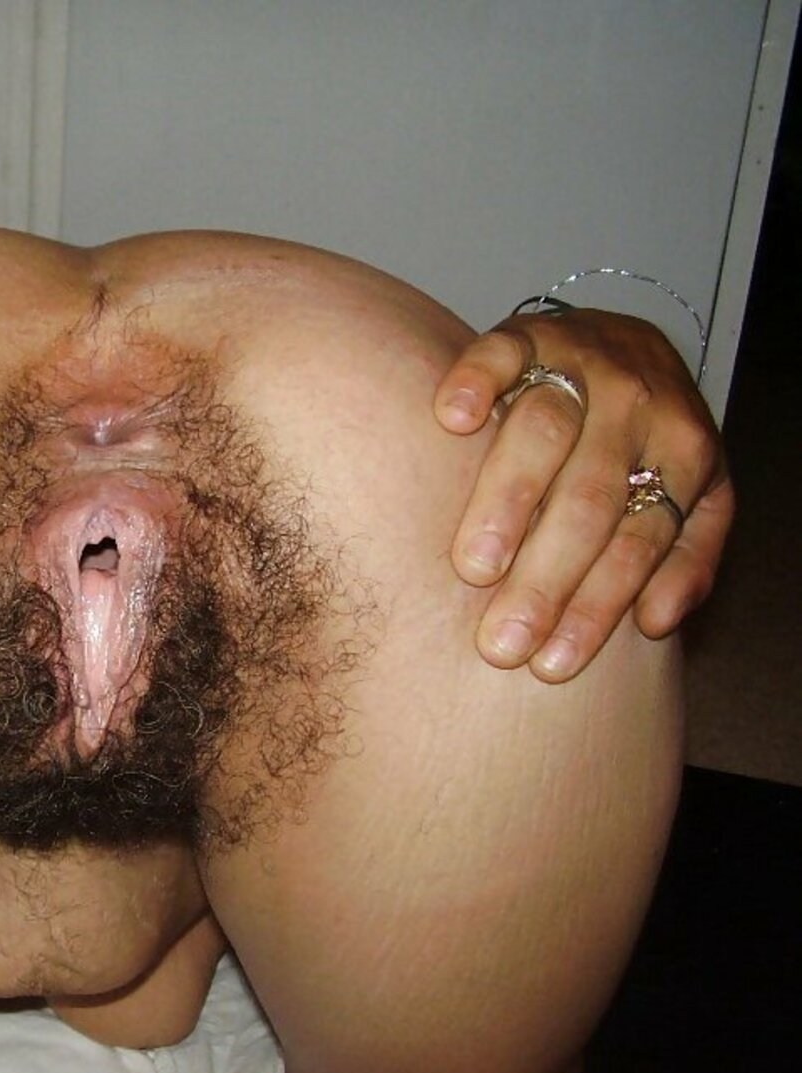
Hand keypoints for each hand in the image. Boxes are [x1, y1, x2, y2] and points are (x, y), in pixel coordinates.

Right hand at [433, 309, 733, 681]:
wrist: (629, 344)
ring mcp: (583, 361)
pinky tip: (452, 419)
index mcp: (683, 452)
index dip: (595, 607)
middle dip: (545, 577)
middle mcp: (638, 404)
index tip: (550, 664)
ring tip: (471, 568)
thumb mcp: (696, 499)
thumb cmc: (650, 444)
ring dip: (506, 502)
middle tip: (499, 643)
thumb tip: (655, 622)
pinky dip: (477, 380)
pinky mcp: (529, 330)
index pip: (639, 540)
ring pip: (545, 431)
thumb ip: (688, 557)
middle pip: (590, 497)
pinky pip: (501, 350)